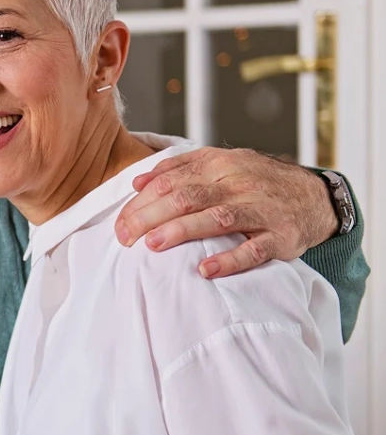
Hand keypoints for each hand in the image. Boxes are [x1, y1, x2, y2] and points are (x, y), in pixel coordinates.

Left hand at [114, 146, 337, 278]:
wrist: (315, 196)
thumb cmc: (256, 182)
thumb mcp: (221, 164)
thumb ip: (179, 169)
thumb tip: (138, 182)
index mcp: (219, 165)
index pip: (170, 182)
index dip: (140, 202)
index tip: (119, 224)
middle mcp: (239, 184)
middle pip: (187, 197)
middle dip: (150, 217)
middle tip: (125, 238)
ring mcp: (261, 210)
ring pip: (217, 218)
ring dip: (182, 231)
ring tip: (153, 244)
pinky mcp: (282, 237)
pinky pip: (255, 249)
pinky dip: (230, 259)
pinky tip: (205, 269)